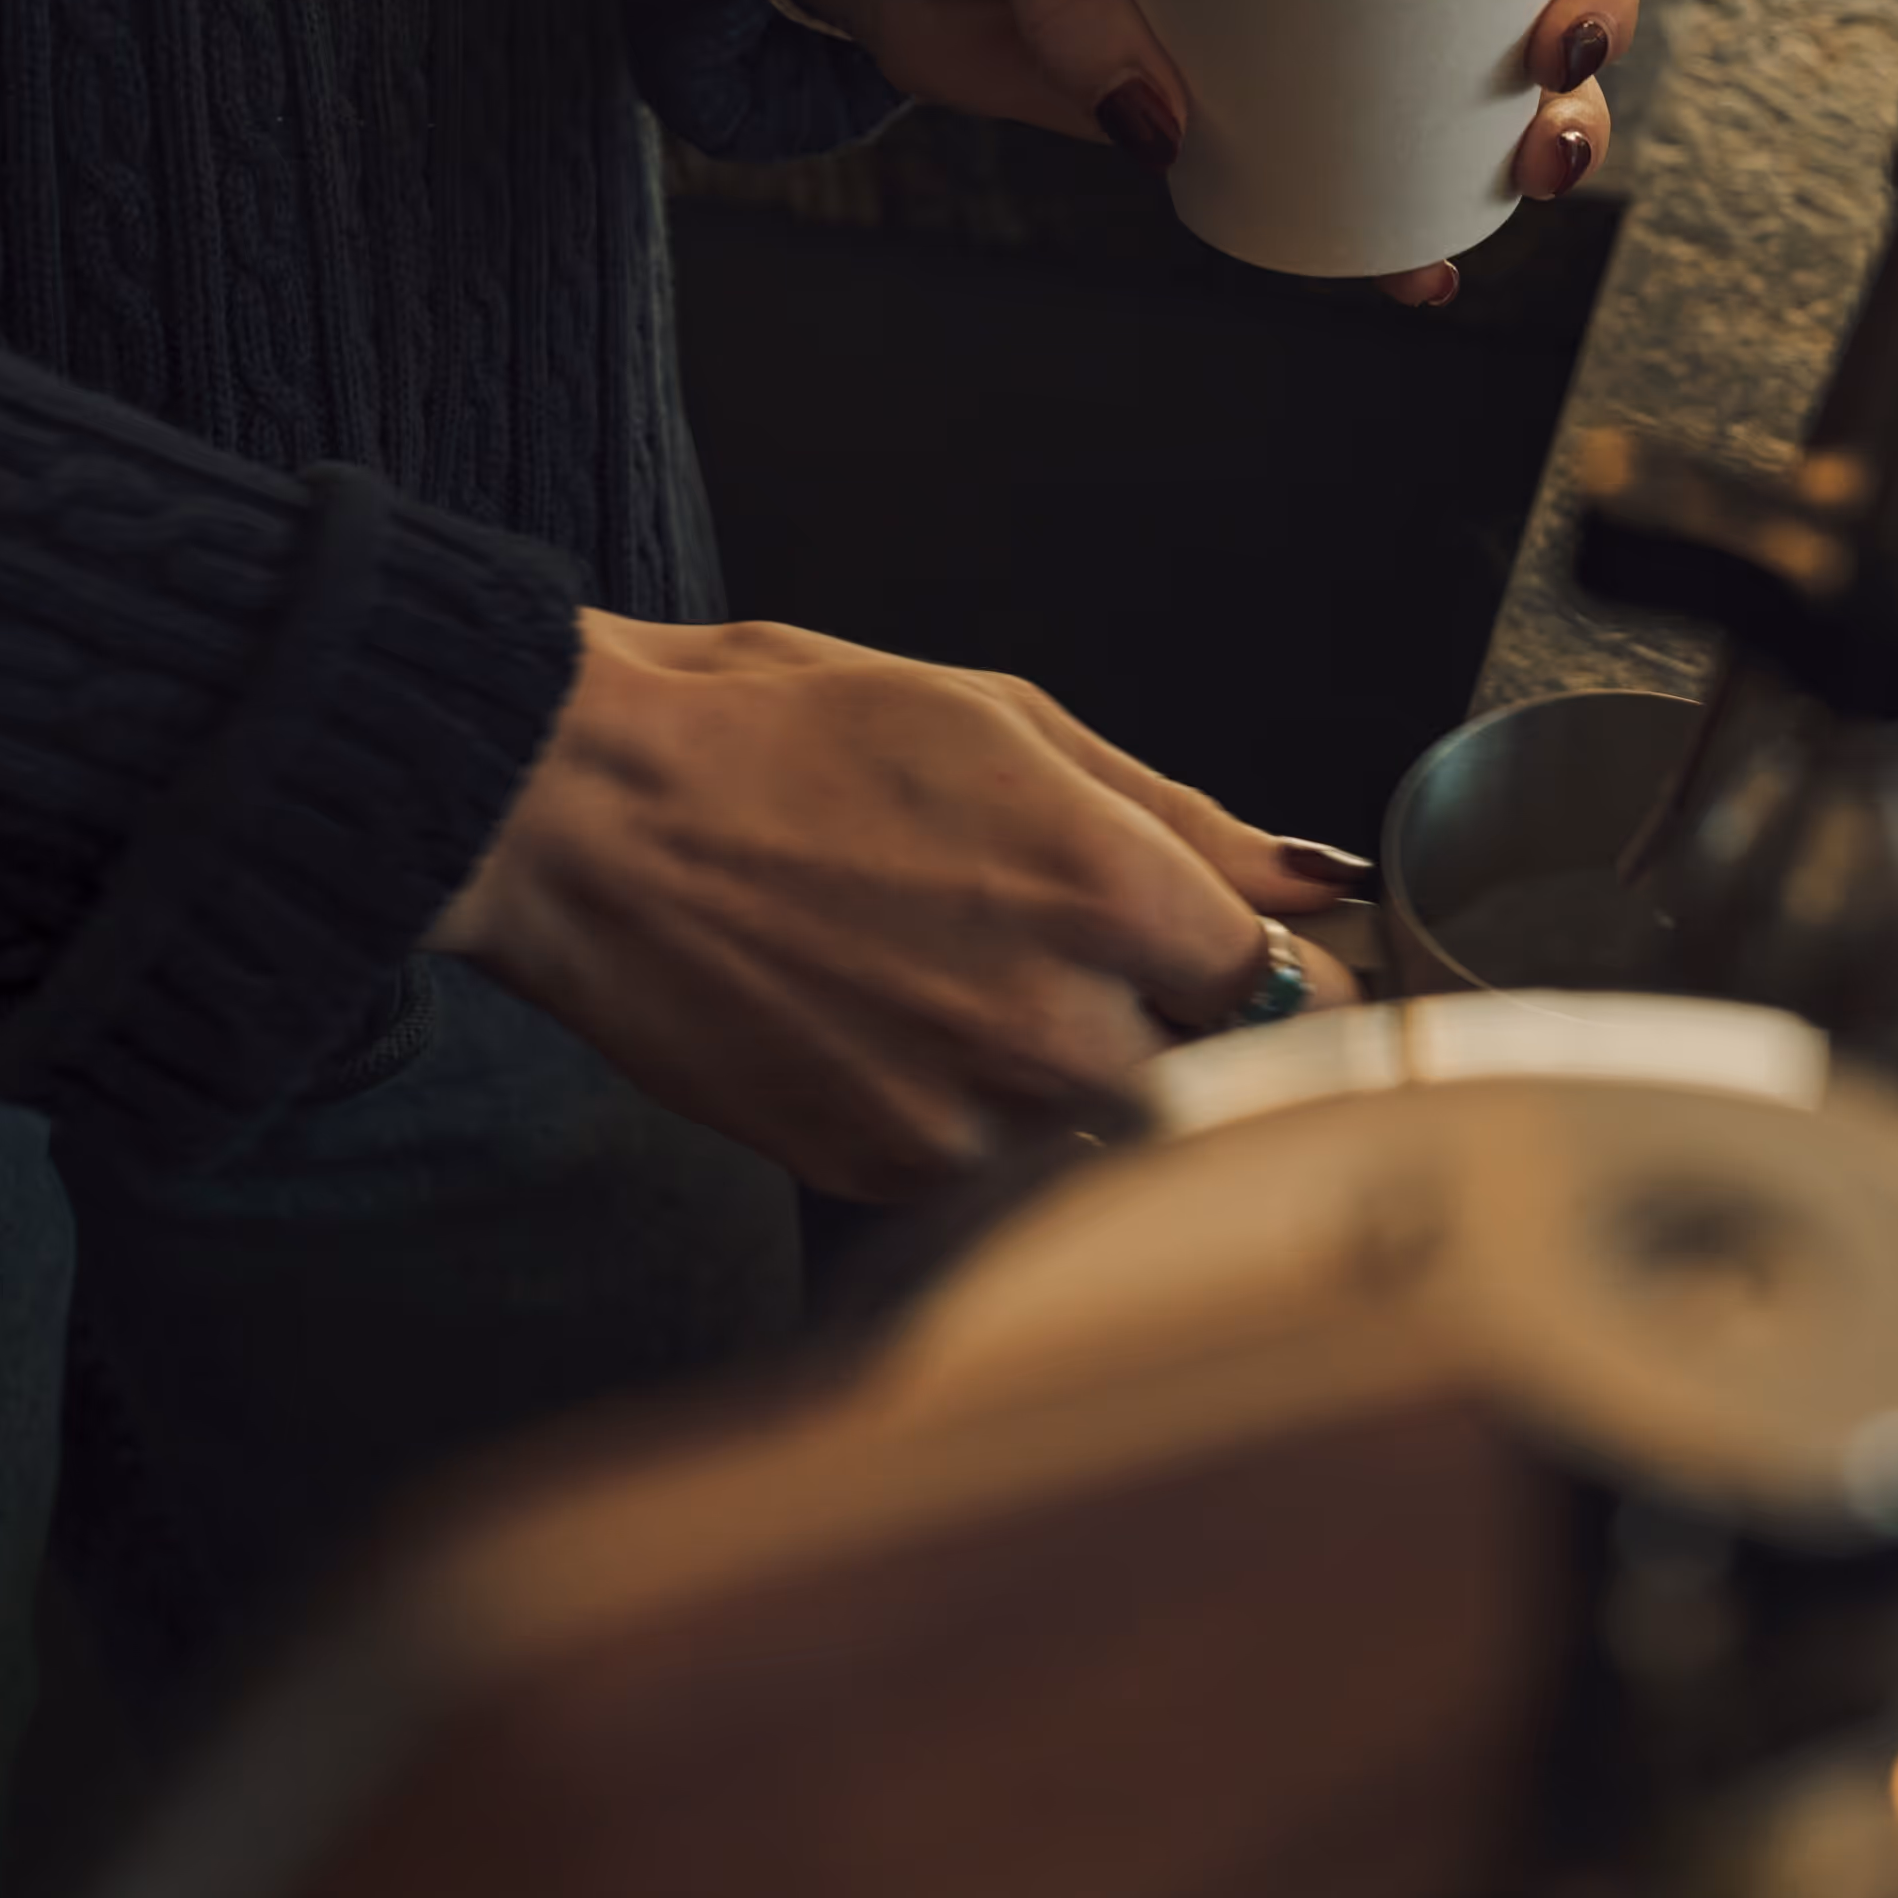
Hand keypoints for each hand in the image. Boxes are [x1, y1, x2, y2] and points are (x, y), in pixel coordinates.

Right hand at [430, 614, 1364, 1199]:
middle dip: (1196, 1026)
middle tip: (1117, 957)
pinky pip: (998, 1167)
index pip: (1303, 991)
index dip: (1294, 968)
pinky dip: (987, 1110)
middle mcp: (1055, 1031)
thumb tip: (1309, 877)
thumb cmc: (782, 736)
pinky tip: (913, 1018)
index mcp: (1108, 894)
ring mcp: (966, 1123)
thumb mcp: (1005, 719)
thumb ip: (1181, 815)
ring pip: (1110, 1133)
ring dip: (1089, 1075)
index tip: (1264, 952)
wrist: (588, 819)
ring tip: (979, 973)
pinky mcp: (882, 1178)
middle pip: (1224, 1082)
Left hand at [743, 0, 1650, 307]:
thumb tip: (1164, 126)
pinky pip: (1360, 172)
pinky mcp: (1246, 111)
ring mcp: (1309, 18)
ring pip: (1477, 76)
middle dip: (1588, 19)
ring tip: (1527, 178)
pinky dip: (1404, 230)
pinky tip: (1422, 274)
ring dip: (1538, 130)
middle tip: (1550, 65)